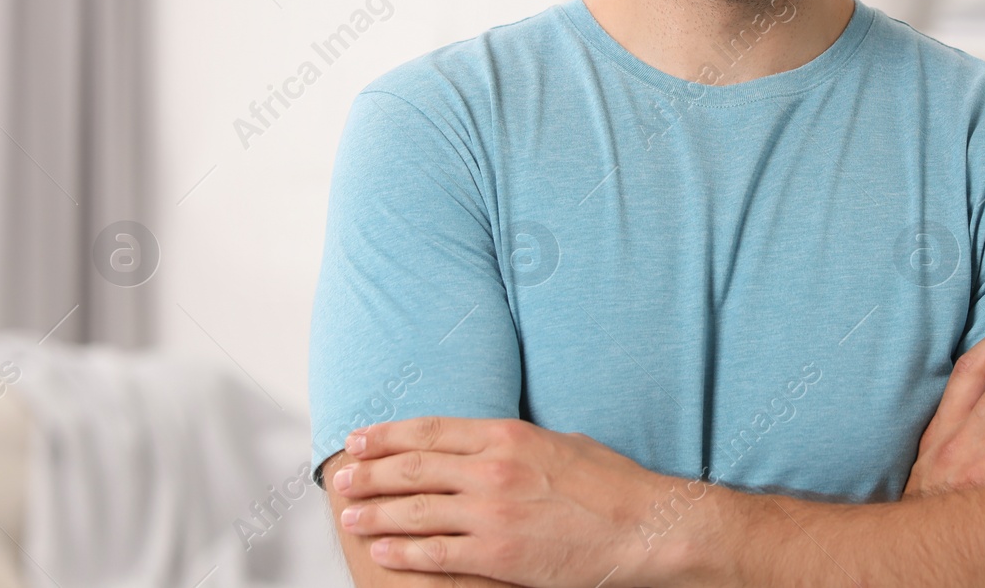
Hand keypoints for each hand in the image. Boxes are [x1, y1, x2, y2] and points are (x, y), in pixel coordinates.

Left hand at [331, 417, 680, 587]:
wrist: (643, 527)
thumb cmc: (612, 485)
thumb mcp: (560, 443)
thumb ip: (515, 442)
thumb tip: (485, 443)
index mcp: (508, 435)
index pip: (431, 430)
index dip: (387, 435)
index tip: (359, 440)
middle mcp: (493, 469)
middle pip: (413, 467)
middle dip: (370, 472)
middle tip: (342, 477)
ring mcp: (492, 513)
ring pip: (416, 509)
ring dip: (376, 511)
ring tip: (350, 514)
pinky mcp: (497, 554)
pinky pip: (436, 552)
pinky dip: (403, 549)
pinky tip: (382, 547)